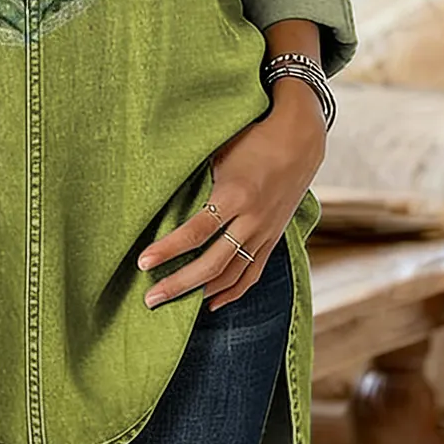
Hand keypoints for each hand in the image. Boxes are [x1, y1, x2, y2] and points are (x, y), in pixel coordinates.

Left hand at [136, 79, 326, 311]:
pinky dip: (232, 292)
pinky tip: (211, 304)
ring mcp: (265, 232)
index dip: (168, 250)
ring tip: (172, 304)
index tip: (143, 262)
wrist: (299, 139)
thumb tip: (158, 195)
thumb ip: (196, 179)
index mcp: (235, 194)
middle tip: (150, 297)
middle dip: (178, 283)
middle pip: (212, 263)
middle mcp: (252, 219)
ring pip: (231, 275)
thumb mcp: (219, 153)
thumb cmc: (251, 139)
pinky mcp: (273, 238)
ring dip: (201, 293)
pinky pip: (252, 273)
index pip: (196, 232)